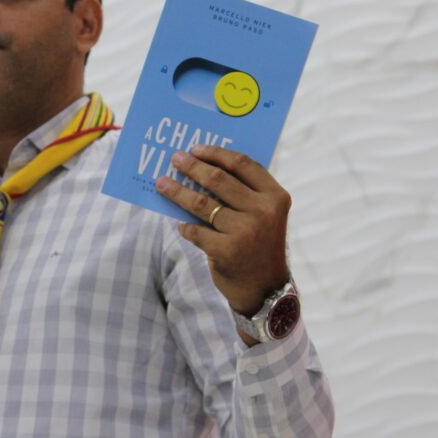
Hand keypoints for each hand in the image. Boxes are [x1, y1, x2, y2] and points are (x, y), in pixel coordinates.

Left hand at [155, 145, 289, 316]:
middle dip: (192, 167)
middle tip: (175, 159)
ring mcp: (245, 232)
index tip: (196, 148)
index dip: (217, 153)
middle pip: (218, 179)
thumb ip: (243, 193)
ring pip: (201, 203)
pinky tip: (181, 225)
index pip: (243, 164)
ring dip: (177, 191)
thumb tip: (201, 167)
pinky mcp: (226, 251)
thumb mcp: (263, 216)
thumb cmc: (259, 245)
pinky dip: (185, 226)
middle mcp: (263, 211)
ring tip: (162, 183)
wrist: (266, 290)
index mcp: (275, 197)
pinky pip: (195, 230)